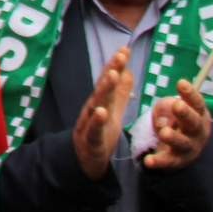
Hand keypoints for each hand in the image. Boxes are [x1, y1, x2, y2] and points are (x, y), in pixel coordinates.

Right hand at [71, 47, 132, 179]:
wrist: (84, 162)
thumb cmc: (99, 135)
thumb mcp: (113, 112)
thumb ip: (120, 93)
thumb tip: (128, 72)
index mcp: (100, 102)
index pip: (108, 80)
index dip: (115, 65)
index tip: (125, 49)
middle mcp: (93, 109)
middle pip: (102, 87)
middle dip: (110, 71)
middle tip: (120, 56)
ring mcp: (89, 123)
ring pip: (96, 104)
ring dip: (103, 89)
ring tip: (112, 75)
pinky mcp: (90, 139)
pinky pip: (93, 129)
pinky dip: (96, 120)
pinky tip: (101, 111)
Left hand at [143, 79, 210, 171]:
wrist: (188, 148)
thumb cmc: (180, 120)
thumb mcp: (175, 108)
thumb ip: (170, 106)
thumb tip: (167, 112)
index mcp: (199, 115)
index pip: (197, 103)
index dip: (190, 94)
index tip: (181, 83)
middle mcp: (197, 131)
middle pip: (193, 123)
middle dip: (185, 114)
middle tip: (177, 106)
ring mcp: (188, 147)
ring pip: (182, 143)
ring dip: (173, 137)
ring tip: (164, 132)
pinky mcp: (177, 160)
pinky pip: (168, 161)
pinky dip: (158, 162)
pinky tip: (148, 161)